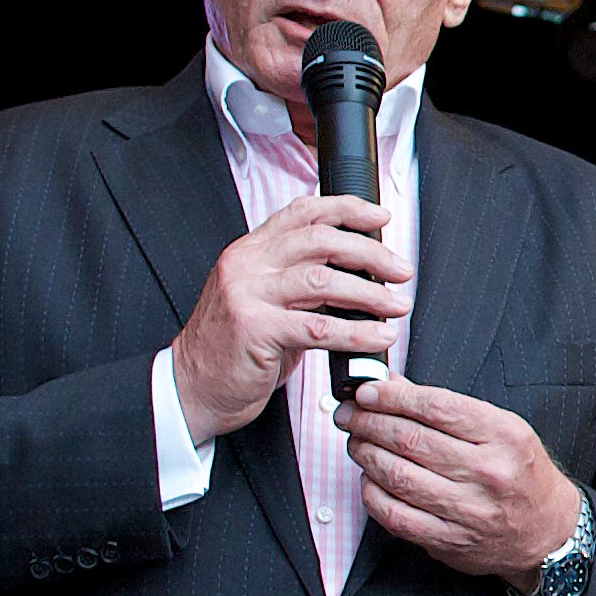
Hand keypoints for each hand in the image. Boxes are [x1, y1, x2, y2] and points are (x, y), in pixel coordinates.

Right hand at [172, 198, 406, 440]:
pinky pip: (319, 326)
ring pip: (324, 280)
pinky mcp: (255, 329)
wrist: (193, 387)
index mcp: (250, 251)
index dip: (346, 208)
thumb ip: (300, 282)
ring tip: (398, 306)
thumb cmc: (236, 349)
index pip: (302, 212)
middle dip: (371, 253)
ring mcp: (247, 294)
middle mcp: (247, 264)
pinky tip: (380, 337)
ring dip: (371, 293)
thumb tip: (358, 276)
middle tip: (401, 271)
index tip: (380, 217)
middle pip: (321, 240)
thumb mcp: (265, 302)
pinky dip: (357, 332)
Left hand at [336, 378, 579, 582]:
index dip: (392, 396)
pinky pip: (396, 515)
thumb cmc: (521, 474)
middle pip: (410, 439)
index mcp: (505, 436)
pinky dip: (372, 493)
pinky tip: (369, 479)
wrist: (549, 530)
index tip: (367, 392)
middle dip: (368, 422)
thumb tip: (392, 386)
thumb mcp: (501, 430)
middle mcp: (490, 473)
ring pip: (398, 475)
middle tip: (349, 415)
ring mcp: (470, 510)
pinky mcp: (451, 541)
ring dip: (365, 454)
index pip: (436, 406)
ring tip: (357, 442)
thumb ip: (447, 408)